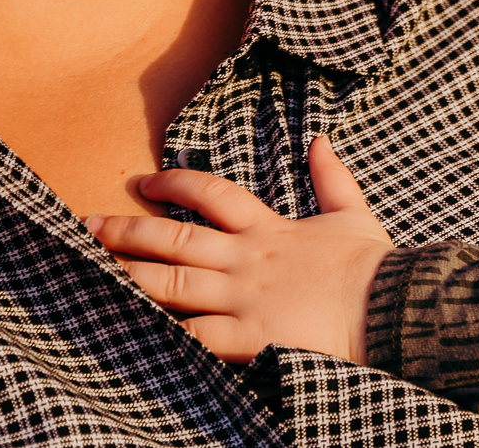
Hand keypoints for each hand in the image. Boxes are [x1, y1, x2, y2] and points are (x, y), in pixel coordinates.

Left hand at [87, 136, 392, 364]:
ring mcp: (242, 298)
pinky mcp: (246, 337)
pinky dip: (159, 335)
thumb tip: (320, 140)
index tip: (143, 181)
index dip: (175, 182)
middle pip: (175, 239)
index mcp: (269, 230)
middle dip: (128, 231)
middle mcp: (246, 260)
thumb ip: (332, 178)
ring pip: (170, 284)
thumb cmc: (373, 267)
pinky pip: (192, 337)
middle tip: (88, 225)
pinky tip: (127, 332)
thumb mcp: (354, 214)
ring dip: (128, 276)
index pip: (213, 194)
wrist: (390, 306)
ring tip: (90, 272)